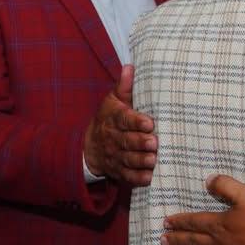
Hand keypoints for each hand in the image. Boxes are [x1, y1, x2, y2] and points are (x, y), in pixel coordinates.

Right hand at [83, 65, 156, 185]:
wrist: (89, 147)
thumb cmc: (109, 118)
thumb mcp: (113, 101)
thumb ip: (124, 87)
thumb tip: (131, 67)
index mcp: (113, 119)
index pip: (124, 119)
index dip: (136, 122)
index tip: (149, 123)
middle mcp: (113, 138)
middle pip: (127, 141)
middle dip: (140, 142)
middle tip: (154, 142)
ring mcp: (115, 156)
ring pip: (128, 159)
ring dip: (140, 160)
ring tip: (153, 159)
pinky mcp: (118, 170)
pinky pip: (126, 176)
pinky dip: (137, 178)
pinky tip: (148, 177)